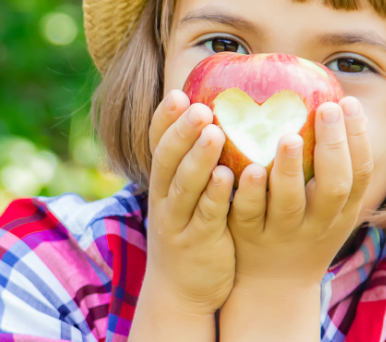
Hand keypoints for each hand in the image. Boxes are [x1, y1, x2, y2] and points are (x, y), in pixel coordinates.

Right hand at [128, 90, 235, 341]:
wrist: (181, 291)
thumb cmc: (193, 233)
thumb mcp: (188, 197)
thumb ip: (199, 164)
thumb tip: (222, 119)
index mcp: (163, 183)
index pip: (157, 145)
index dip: (164, 120)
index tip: (177, 93)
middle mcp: (164, 199)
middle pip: (167, 160)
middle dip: (181, 131)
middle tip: (197, 105)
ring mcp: (178, 222)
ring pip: (184, 186)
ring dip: (198, 158)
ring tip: (213, 132)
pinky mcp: (198, 243)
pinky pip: (206, 216)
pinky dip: (215, 195)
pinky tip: (227, 177)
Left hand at [220, 97, 372, 340]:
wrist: (273, 286)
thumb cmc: (302, 229)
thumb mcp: (328, 207)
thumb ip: (330, 164)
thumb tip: (332, 101)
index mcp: (341, 211)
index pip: (360, 173)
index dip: (358, 138)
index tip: (349, 102)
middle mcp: (318, 222)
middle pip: (334, 186)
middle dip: (333, 146)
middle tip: (326, 108)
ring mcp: (283, 231)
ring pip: (290, 202)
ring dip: (291, 169)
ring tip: (289, 138)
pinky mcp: (249, 236)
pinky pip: (250, 213)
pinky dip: (250, 192)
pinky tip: (247, 169)